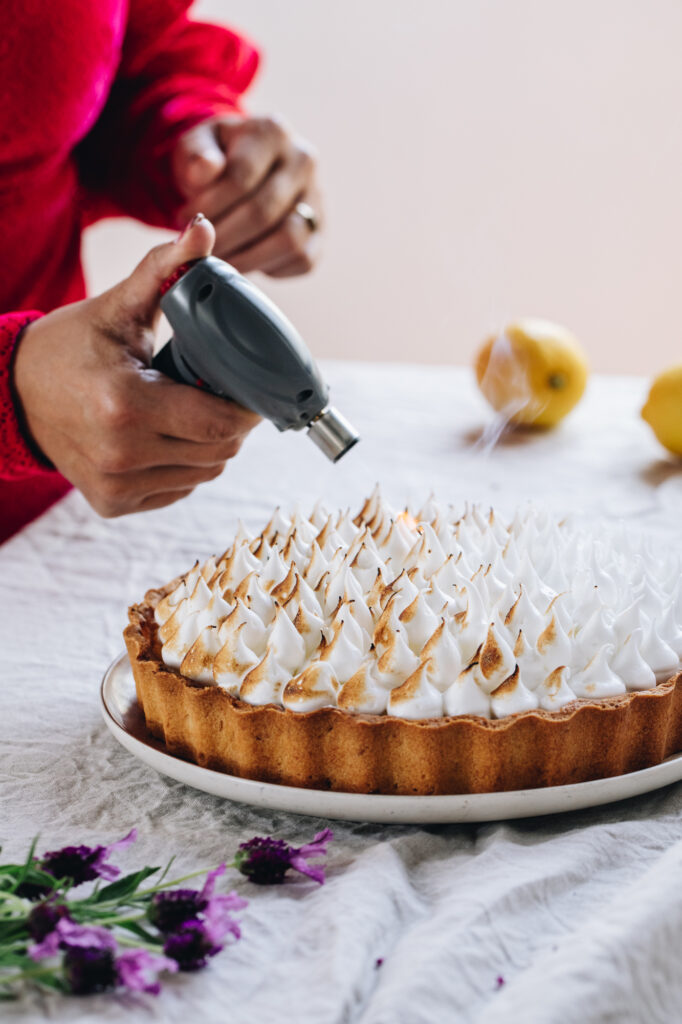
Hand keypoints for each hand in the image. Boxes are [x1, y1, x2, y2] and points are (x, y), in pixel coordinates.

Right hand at [13, 217, 260, 517]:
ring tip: (188, 411)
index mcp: (125, 404)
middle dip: (230, 422)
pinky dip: (184, 465)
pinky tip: (165, 437)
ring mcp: (115, 485)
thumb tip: (202, 229)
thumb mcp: (117, 307)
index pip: (220, 423)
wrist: (13, 393)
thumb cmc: (69, 347)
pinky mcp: (112, 504)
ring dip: (209, 445)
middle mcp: (120, 454)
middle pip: (219, 451)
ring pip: (204, 474)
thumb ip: (164, 269)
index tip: (247, 387)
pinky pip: (178, 489)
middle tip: (218, 393)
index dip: (246, 407)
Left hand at [172, 115, 321, 277]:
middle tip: (198, 248)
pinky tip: (243, 259)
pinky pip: (301, 259)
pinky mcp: (320, 234)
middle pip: (262, 212)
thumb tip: (204, 170)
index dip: (207, 207)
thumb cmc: (215, 159)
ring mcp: (317, 199)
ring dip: (247, 258)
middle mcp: (304, 161)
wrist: (243, 172)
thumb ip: (194, 156)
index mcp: (272, 131)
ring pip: (288, 240)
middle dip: (223, 237)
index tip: (184, 220)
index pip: (240, 178)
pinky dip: (269, 267)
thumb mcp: (195, 146)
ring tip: (218, 260)